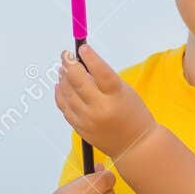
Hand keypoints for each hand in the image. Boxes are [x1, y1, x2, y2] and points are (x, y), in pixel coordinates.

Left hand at [55, 43, 156, 159]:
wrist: (134, 145)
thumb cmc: (132, 114)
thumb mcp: (124, 92)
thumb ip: (104, 79)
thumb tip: (82, 63)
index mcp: (116, 96)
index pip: (100, 72)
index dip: (90, 58)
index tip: (82, 48)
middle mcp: (100, 108)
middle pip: (78, 81)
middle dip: (69, 64)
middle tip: (66, 55)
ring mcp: (88, 119)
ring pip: (67, 93)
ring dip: (63, 78)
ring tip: (63, 69)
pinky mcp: (80, 127)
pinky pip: (64, 107)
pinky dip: (60, 94)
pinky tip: (60, 85)